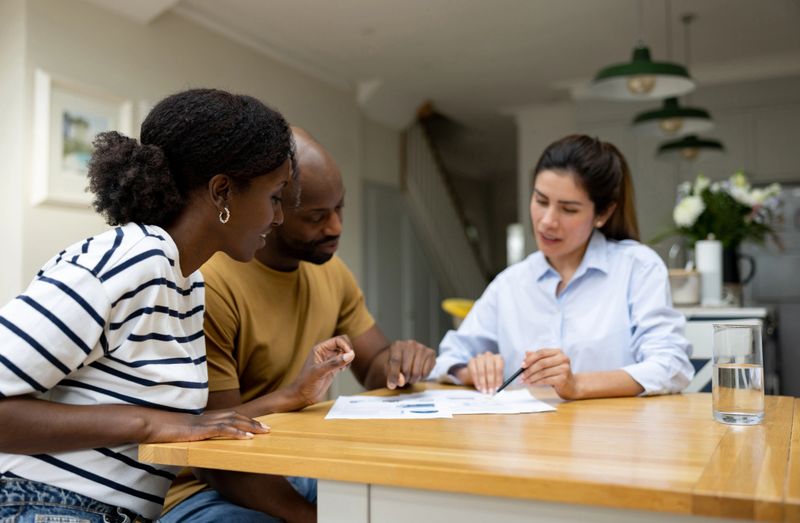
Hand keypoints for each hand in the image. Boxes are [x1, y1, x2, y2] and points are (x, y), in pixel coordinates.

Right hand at [141, 409, 269, 442]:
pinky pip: (222, 430)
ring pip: (233, 422)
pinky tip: (247, 438)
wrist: (151, 423)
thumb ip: (195, 435)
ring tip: (264, 432)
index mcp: (206, 418)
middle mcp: (208, 418)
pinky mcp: (200, 430)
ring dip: (250, 427)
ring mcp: (205, 423)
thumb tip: (201, 441)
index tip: (259, 424)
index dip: (246, 419)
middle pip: (236, 417)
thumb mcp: (184, 433)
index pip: (231, 416)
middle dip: (254, 422)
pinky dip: (236, 433)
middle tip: (269, 428)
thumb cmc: (164, 430)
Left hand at [287, 335, 354, 407]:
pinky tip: (342, 370)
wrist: (302, 396)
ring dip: (348, 357)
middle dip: (348, 350)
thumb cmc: (306, 383)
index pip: (338, 340)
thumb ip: (334, 363)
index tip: (349, 355)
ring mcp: (330, 360)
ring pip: (344, 352)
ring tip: (344, 367)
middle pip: (343, 343)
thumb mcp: (319, 372)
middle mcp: (325, 352)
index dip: (345, 346)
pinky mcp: (333, 368)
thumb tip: (350, 355)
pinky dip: (347, 363)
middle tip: (347, 361)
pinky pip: (344, 360)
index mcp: (320, 348)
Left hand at [384, 340, 435, 389]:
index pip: (395, 361)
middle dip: (404, 379)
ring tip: (410, 376)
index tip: (392, 385)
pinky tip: (418, 373)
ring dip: (412, 379)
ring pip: (417, 372)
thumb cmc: (394, 362)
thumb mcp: (387, 367)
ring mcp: (422, 348)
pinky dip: (421, 377)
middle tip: (403, 379)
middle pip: (406, 369)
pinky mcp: (431, 353)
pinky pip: (426, 373)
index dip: (393, 375)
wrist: (405, 355)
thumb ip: (391, 374)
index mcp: (397, 345)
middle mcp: (410, 344)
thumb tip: (401, 382)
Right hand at [464, 351, 503, 393]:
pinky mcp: (472, 361)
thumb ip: (497, 382)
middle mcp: (489, 355)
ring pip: (481, 370)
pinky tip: (478, 387)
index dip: (498, 379)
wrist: (478, 370)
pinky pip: (474, 372)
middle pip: (490, 368)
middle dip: (490, 381)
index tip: (497, 388)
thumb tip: (498, 390)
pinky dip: (476, 381)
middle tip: (490, 391)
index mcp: (498, 358)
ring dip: (483, 382)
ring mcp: (479, 357)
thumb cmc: (491, 374)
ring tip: (484, 390)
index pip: (499, 367)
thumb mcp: (496, 376)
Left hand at [520, 348, 578, 398]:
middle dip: (529, 370)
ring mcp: (564, 369)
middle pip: (541, 363)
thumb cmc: (557, 373)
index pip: (541, 352)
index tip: (522, 365)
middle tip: (522, 375)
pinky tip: (532, 384)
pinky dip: (537, 382)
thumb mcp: (548, 363)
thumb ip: (538, 357)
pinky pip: (546, 380)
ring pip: (543, 373)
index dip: (530, 358)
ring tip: (525, 381)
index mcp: (558, 352)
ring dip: (531, 377)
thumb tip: (526, 354)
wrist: (571, 385)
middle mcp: (563, 358)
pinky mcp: (563, 379)